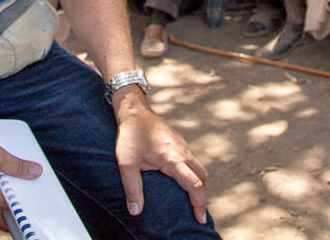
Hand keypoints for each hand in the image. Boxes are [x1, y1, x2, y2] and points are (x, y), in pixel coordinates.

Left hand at [113, 92, 207, 223]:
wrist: (134, 111)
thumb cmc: (130, 136)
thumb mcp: (127, 163)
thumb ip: (132, 187)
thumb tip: (135, 211)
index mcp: (173, 159)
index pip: (194, 185)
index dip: (199, 204)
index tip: (200, 218)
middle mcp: (182, 151)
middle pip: (202, 176)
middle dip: (201, 195)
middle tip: (195, 211)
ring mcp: (182, 145)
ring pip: (198, 167)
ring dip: (197, 182)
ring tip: (187, 197)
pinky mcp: (179, 141)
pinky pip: (191, 159)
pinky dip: (191, 172)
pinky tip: (178, 177)